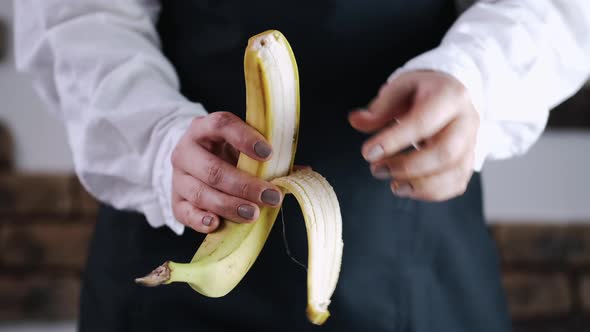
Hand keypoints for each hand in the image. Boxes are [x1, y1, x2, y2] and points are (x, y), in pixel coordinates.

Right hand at [171, 112, 282, 232]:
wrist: (194, 163)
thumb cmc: (227, 154)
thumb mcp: (243, 147)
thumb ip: (269, 158)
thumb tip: (304, 172)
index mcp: (205, 128)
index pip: (222, 125)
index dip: (244, 138)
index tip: (269, 153)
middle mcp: (186, 151)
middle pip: (212, 169)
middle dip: (244, 185)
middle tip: (271, 196)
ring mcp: (178, 177)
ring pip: (201, 193)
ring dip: (230, 205)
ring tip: (254, 214)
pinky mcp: (175, 200)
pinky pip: (184, 213)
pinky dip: (200, 220)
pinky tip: (217, 224)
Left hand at [348, 70, 478, 200]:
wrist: (452, 94)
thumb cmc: (423, 91)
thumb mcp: (400, 88)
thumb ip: (379, 107)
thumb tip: (356, 120)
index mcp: (450, 96)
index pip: (423, 122)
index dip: (394, 140)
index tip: (368, 153)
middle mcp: (467, 120)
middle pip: (445, 152)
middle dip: (408, 167)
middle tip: (377, 170)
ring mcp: (472, 143)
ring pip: (454, 173)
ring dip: (420, 186)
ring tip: (393, 185)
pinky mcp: (468, 161)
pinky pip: (456, 183)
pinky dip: (431, 192)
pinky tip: (408, 188)